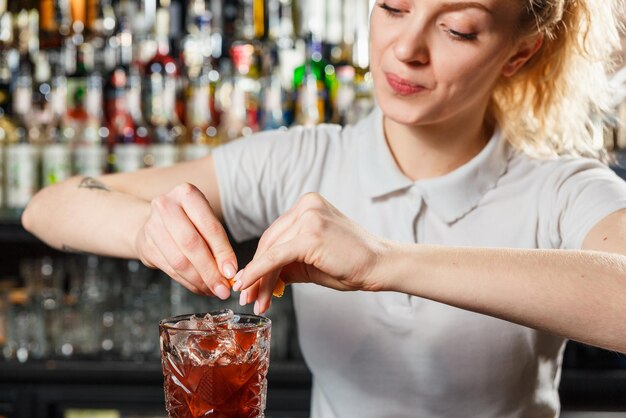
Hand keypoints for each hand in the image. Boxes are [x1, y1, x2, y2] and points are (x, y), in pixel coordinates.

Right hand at [135, 183, 236, 298]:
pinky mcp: (145, 245)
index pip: (209, 227)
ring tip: (213, 290)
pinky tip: (200, 287)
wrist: (156, 222)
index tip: (231, 272)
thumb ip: (217, 244)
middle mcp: (166, 205)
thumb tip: (229, 273)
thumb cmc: (189, 221)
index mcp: (187, 194)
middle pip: (191, 244)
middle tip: (223, 288)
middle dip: (210, 271)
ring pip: (179, 260)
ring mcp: (152, 225)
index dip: (222, 252)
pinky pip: (170, 270)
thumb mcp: (205, 222)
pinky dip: (188, 282)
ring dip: (199, 280)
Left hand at [233, 193, 389, 312]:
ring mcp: (308, 217)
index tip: (248, 282)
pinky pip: (275, 257)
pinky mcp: (310, 235)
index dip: (259, 261)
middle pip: (270, 242)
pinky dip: (259, 273)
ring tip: (255, 301)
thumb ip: (286, 263)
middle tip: (246, 296)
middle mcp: (306, 205)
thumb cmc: (350, 264)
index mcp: (307, 205)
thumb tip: (258, 277)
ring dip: (258, 280)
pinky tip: (249, 287)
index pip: (275, 235)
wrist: (380, 265)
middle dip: (256, 273)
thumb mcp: (312, 260)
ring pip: (270, 252)